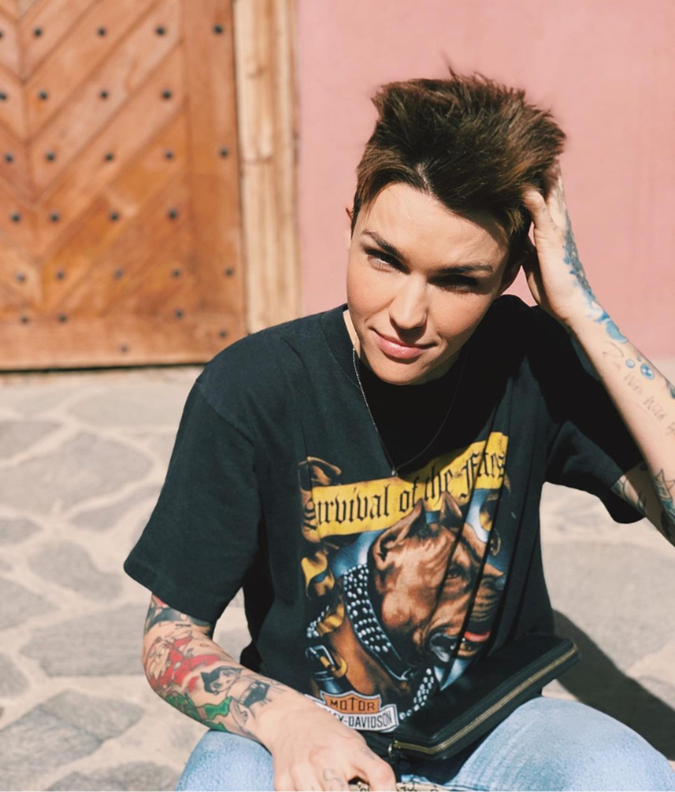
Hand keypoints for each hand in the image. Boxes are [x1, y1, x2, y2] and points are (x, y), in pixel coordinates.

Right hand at [260, 700, 396, 790]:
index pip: (379, 774)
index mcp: (350, 749)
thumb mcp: (353, 742)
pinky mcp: (283, 784)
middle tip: (349, 791)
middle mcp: (326, 759)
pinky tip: (311, 788)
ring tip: (330, 788)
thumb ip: (368, 767)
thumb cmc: (326, 733)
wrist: (289, 718)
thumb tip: (383, 791)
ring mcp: (303, 772)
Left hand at [520, 162, 597, 326]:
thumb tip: (516, 238)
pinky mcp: (551, 239)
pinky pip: (540, 213)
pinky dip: (531, 197)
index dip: (537, 175)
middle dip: (542, 164)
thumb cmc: (552, 286)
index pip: (545, 194)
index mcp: (552, 227)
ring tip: (529, 148)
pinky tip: (522, 184)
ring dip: (539, 171)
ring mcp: (556, 229)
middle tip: (532, 140)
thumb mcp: (533, 261)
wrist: (568, 305)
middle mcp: (557, 223)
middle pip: (550, 185)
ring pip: (548, 192)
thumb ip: (526, 245)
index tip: (525, 157)